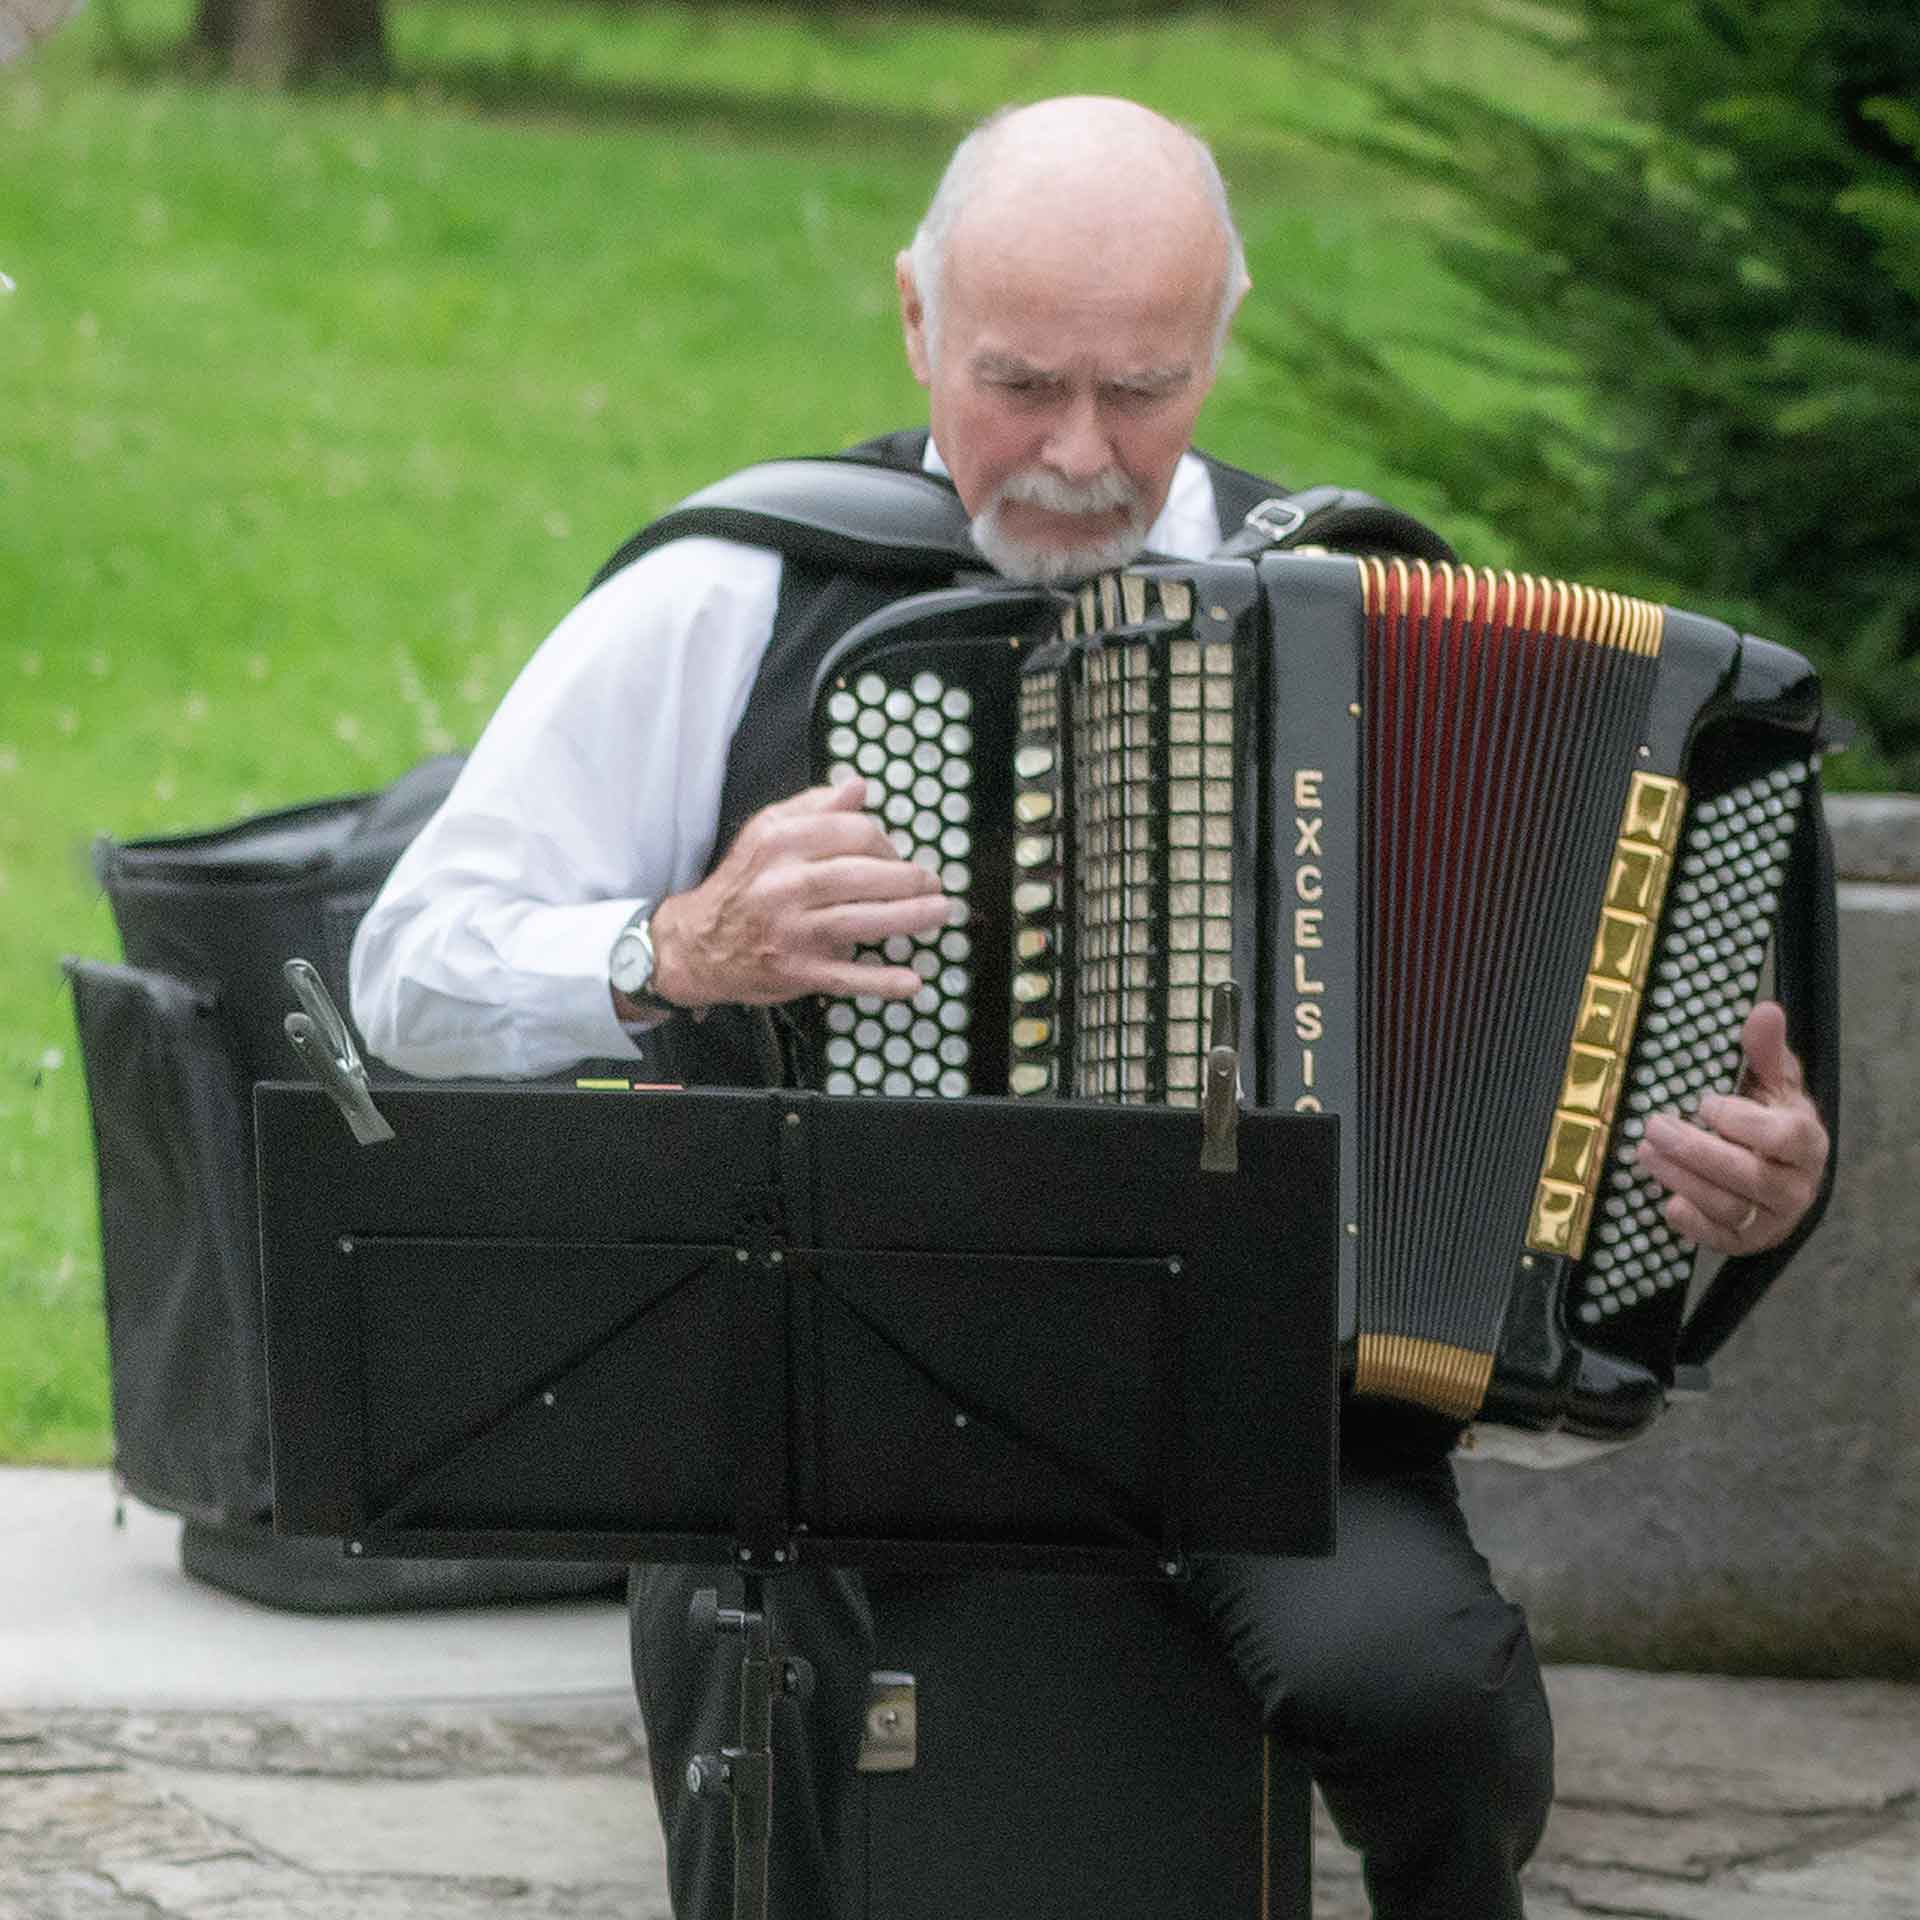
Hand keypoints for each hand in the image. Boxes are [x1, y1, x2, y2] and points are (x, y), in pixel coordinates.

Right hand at [646, 777, 950, 1007]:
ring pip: (860, 921)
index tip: (896, 855)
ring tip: (939, 913)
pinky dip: (881, 981)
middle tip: (933, 884)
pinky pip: (845, 977)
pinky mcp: (795, 971)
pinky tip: (913, 981)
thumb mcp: (767, 833)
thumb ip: (813, 807)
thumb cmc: (745, 883)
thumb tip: (859, 786)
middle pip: (860, 875)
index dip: (885, 842)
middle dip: (907, 878)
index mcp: (779, 842)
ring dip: (908, 918)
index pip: (850, 832)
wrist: (697, 943)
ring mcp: (790, 931)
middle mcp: (783, 884)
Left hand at [1635, 1000, 1827, 1254]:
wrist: (1775, 1169)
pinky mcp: (1748, 1240)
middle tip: (1654, 1126)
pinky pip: (1722, 1239)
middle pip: (1751, 1175)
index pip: (1786, 1138)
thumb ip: (1765, 1050)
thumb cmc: (1768, 1118)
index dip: (1744, 1122)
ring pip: (1732, 1207)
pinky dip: (1694, 1223)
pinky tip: (1668, 1202)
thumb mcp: (1771, 1081)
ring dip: (1683, 1180)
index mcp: (1807, 1142)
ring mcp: (1774, 1217)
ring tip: (1645, 1152)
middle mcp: (1798, 1185)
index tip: (1705, 1103)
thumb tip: (1764, 1009)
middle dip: (1697, 1150)